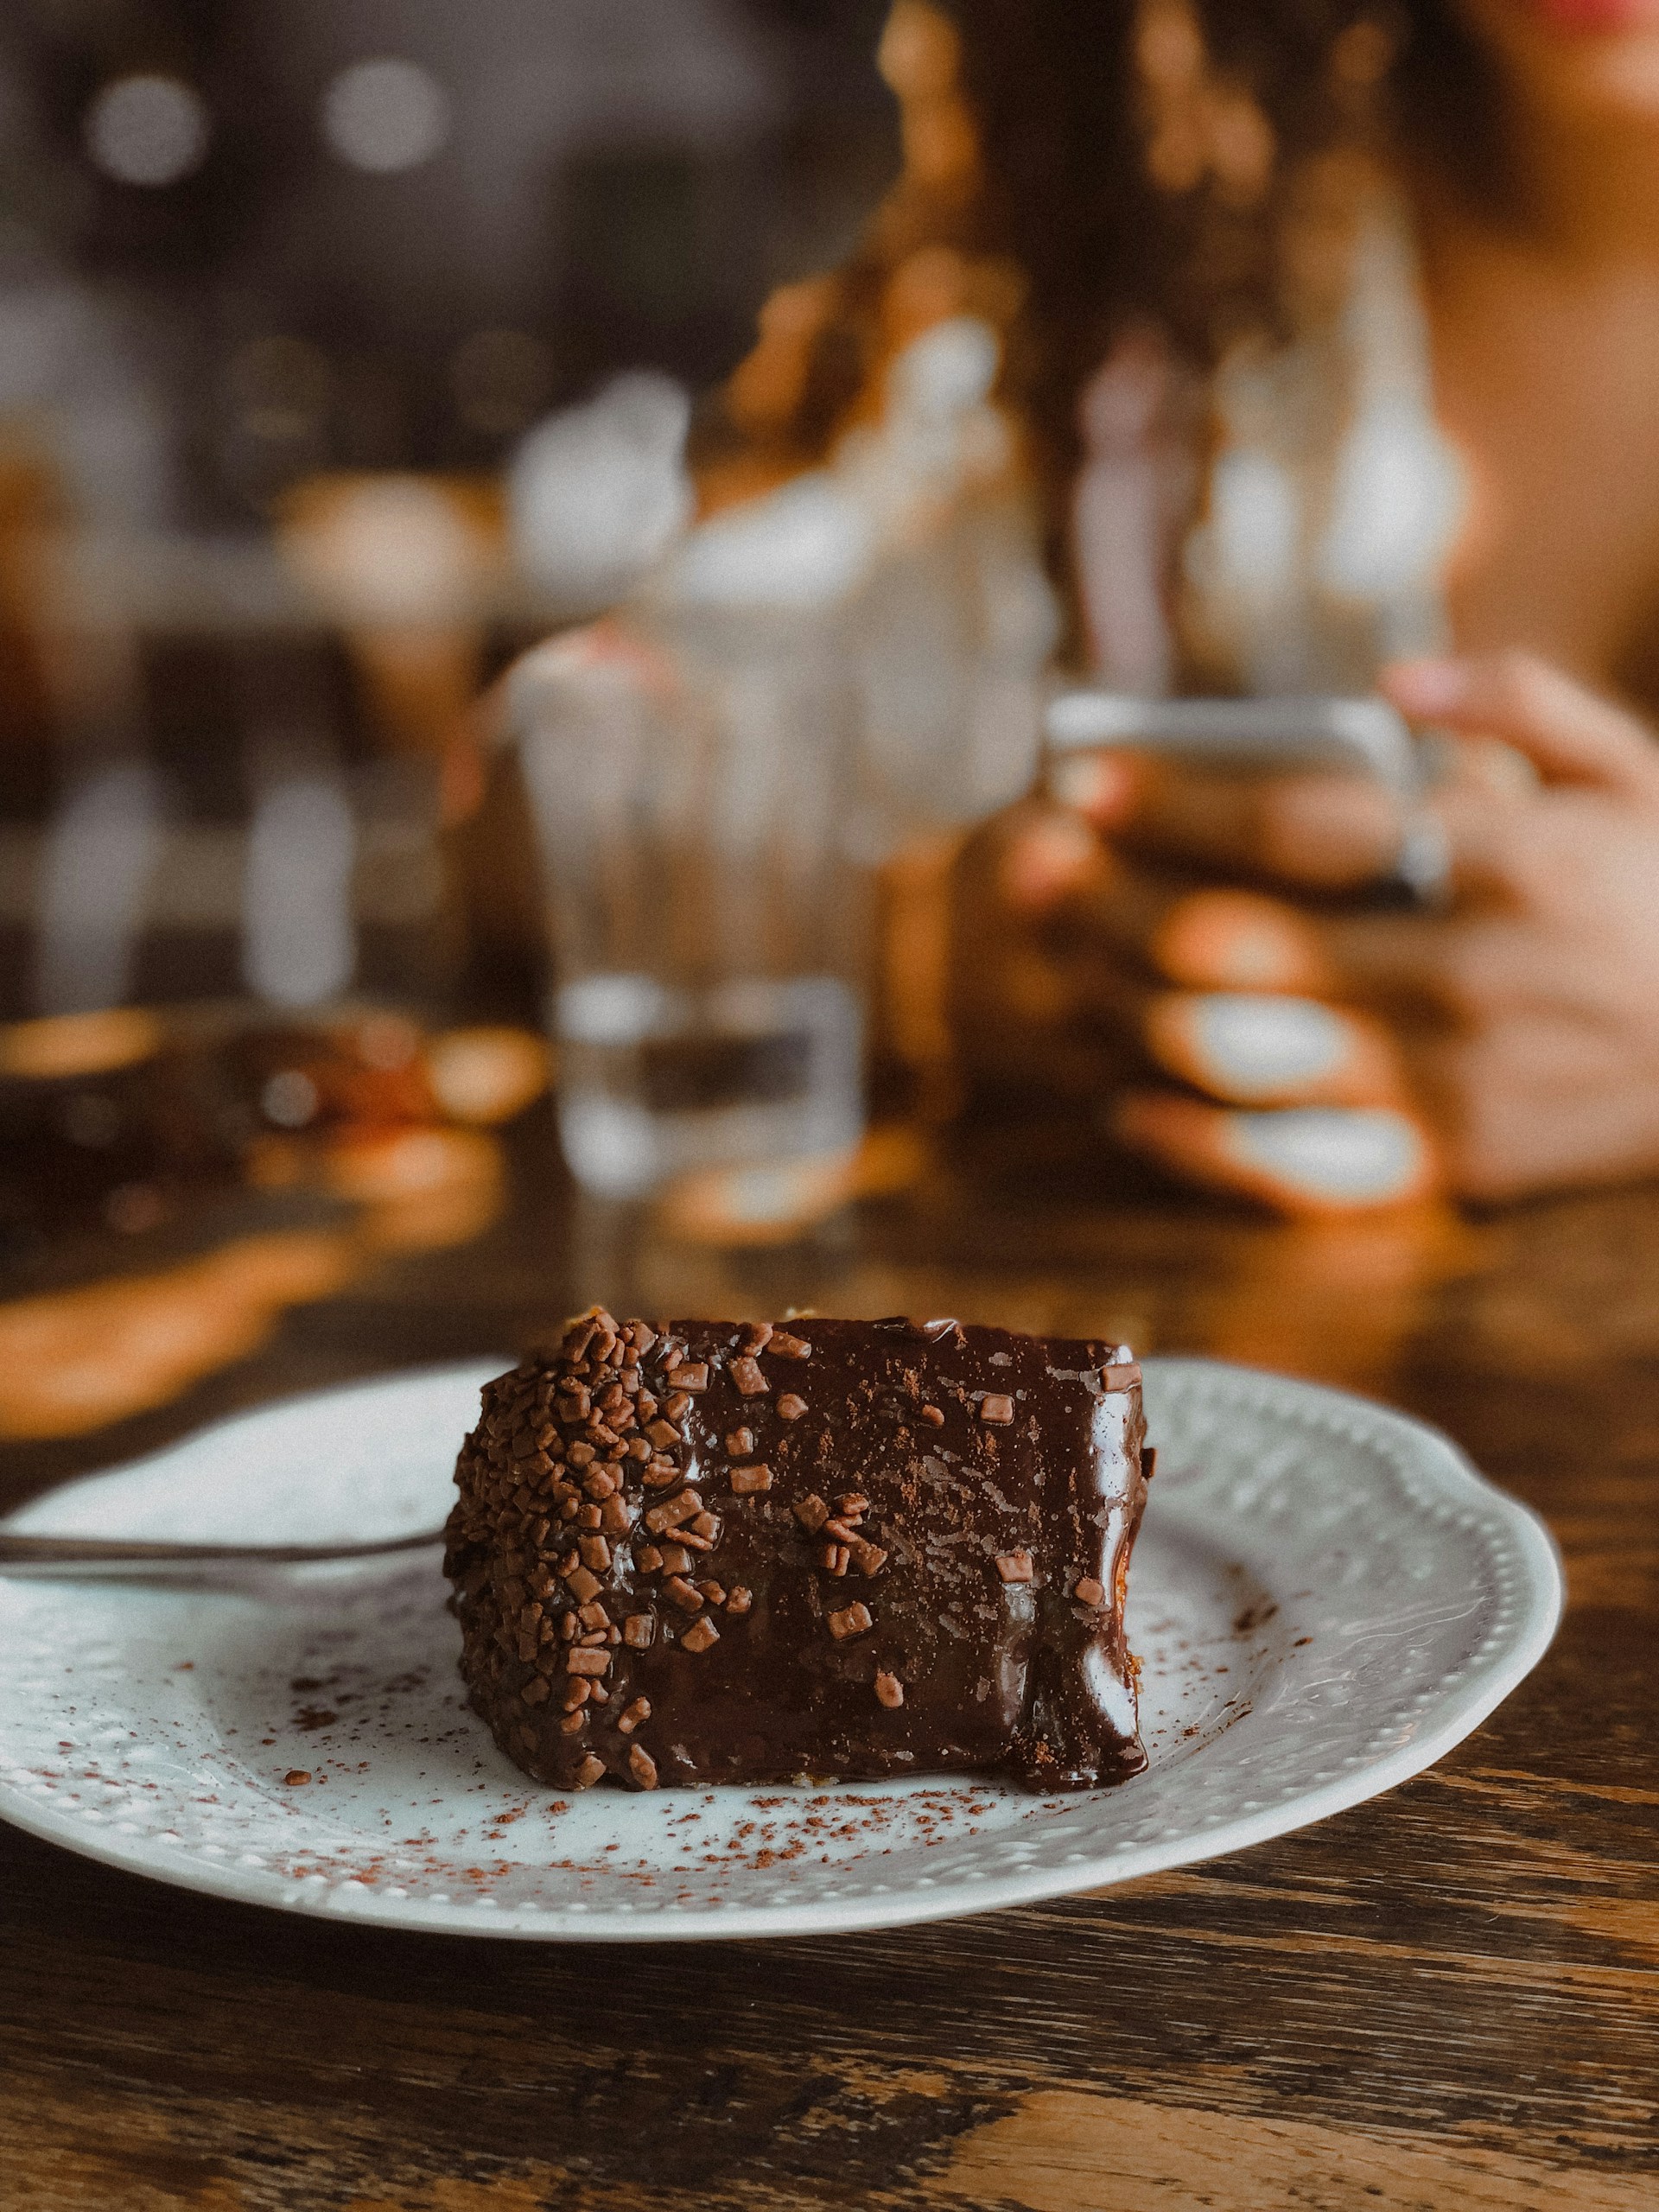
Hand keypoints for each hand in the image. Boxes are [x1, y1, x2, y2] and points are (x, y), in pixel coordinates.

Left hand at [952, 653, 1658, 1211]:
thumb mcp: (1633, 774)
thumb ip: (1521, 704)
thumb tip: (1394, 684)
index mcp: (1501, 861)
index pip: (1289, 830)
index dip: (1164, 806)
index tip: (1078, 781)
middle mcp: (1462, 976)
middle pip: (1226, 945)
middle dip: (1103, 903)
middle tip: (1034, 868)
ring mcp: (1448, 1086)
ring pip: (1226, 1055)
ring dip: (1116, 1007)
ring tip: (1058, 966)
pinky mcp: (1446, 1172)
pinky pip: (1280, 1169)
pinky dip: (1185, 1138)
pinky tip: (1123, 1097)